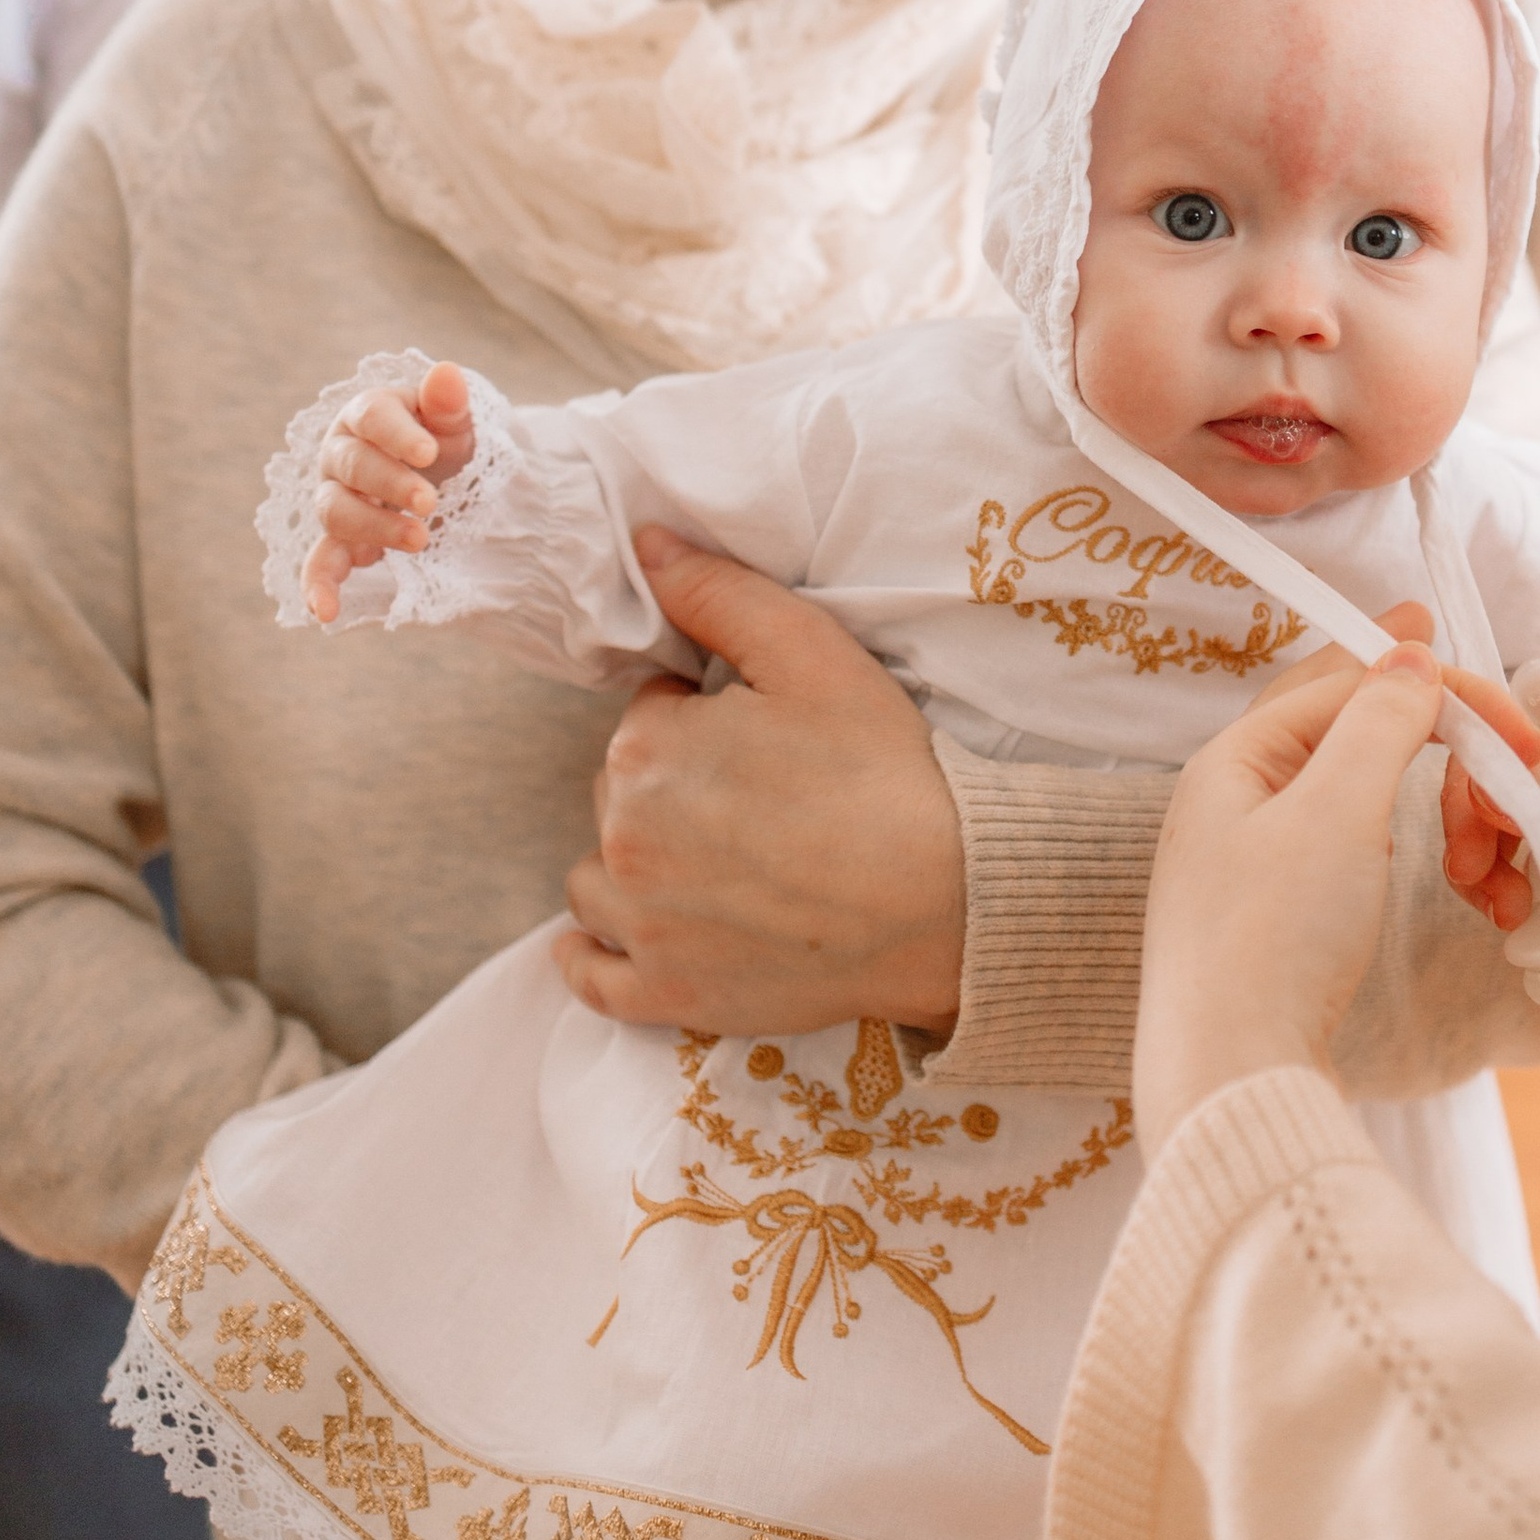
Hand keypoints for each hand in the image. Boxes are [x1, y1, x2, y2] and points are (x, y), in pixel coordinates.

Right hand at [306, 361, 478, 619]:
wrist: (446, 474)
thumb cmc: (445, 437)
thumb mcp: (457, 419)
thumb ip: (449, 402)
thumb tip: (447, 372)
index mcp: (369, 413)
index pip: (372, 417)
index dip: (397, 434)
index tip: (428, 452)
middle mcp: (342, 452)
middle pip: (351, 464)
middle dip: (390, 483)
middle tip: (431, 502)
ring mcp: (336, 496)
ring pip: (335, 510)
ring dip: (374, 526)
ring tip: (420, 540)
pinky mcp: (340, 539)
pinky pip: (320, 561)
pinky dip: (318, 585)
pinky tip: (325, 613)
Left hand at [555, 529, 966, 1034]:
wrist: (947, 900)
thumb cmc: (885, 772)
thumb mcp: (813, 654)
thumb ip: (719, 593)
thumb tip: (645, 544)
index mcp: (647, 749)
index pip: (649, 717)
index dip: (706, 721)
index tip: (765, 742)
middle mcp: (623, 838)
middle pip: (619, 795)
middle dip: (669, 790)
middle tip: (758, 803)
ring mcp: (641, 926)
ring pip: (596, 879)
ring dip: (633, 867)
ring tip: (716, 868)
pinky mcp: (666, 996)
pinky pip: (593, 978)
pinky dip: (599, 956)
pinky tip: (632, 935)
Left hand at [1135, 639, 1446, 1161]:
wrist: (1232, 1080)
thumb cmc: (1276, 940)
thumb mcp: (1337, 811)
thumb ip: (1377, 723)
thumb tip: (1408, 656)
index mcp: (1230, 763)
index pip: (1342, 685)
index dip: (1433, 685)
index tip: (1513, 718)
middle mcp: (1227, 805)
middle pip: (1334, 725)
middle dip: (1416, 714)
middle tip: (1479, 700)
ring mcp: (1245, 867)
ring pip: (1345, 792)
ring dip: (1416, 790)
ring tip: (1468, 821)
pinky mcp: (1269, 924)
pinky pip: (1344, 850)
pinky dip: (1394, 839)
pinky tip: (1420, 853)